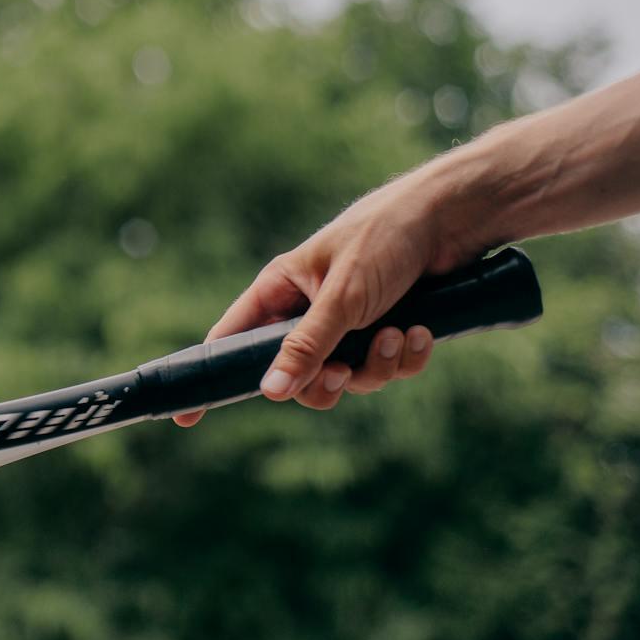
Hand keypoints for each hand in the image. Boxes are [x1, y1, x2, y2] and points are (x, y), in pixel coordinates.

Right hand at [173, 169, 475, 425]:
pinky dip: (406, 357)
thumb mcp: (340, 297)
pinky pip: (387, 369)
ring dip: (376, 365)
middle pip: (295, 377)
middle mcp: (307, 312)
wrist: (451, 220)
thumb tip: (269, 393)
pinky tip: (422, 331)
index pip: (230, 342)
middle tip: (342, 370)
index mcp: (278, 292)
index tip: (187, 419)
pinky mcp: (387, 332)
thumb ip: (305, 346)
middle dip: (324, 380)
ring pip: (348, 378)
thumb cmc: (382, 239)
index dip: (213, 378)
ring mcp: (348, 326)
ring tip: (398, 334)